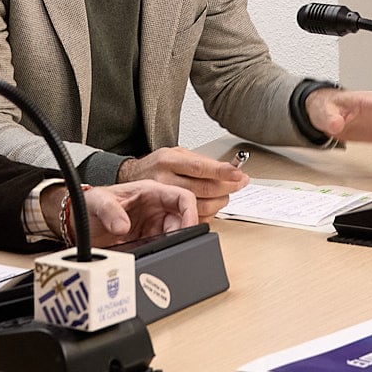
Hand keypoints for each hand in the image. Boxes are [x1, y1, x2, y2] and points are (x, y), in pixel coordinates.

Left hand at [82, 180, 197, 243]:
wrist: (79, 223)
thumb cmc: (90, 205)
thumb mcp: (97, 202)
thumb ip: (109, 210)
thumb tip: (122, 226)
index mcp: (150, 192)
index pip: (182, 197)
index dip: (191, 212)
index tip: (190, 228)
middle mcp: (156, 208)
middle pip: (182, 221)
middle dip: (180, 234)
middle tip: (168, 245)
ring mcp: (153, 226)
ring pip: (175, 237)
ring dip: (170, 246)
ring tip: (153, 249)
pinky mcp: (148, 242)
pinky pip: (163, 249)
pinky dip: (160, 254)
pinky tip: (148, 255)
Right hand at [118, 146, 248, 220]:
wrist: (131, 178)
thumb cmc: (157, 165)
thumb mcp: (175, 153)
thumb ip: (199, 160)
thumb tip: (227, 169)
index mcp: (168, 161)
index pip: (199, 167)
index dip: (221, 172)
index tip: (238, 174)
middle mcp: (165, 179)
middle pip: (204, 188)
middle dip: (228, 187)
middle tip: (239, 183)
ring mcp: (164, 199)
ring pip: (201, 205)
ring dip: (220, 201)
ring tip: (226, 194)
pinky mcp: (164, 215)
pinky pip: (194, 218)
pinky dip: (209, 213)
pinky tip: (213, 204)